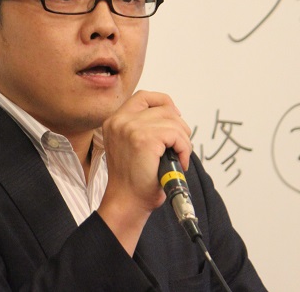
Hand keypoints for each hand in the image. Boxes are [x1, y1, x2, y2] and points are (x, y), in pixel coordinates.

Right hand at [96, 90, 191, 254]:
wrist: (127, 202)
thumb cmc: (133, 180)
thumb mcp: (130, 145)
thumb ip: (142, 127)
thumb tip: (172, 116)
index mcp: (115, 121)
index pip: (143, 96)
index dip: (163, 102)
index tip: (175, 116)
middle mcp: (120, 121)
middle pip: (164, 108)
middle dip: (179, 127)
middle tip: (179, 147)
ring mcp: (131, 129)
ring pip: (174, 122)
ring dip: (183, 141)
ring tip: (178, 157)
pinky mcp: (145, 140)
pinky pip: (177, 136)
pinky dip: (185, 149)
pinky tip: (179, 162)